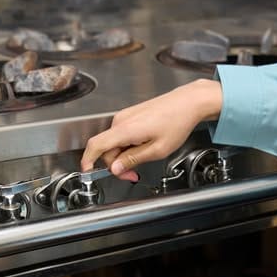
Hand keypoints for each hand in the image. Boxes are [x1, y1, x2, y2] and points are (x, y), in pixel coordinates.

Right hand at [80, 79, 222, 181]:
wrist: (188, 102)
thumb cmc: (177, 122)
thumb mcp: (157, 150)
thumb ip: (133, 159)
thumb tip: (116, 168)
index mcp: (125, 129)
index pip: (96, 145)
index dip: (88, 161)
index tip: (89, 172)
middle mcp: (120, 120)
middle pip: (107, 149)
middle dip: (117, 165)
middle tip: (134, 174)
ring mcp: (124, 117)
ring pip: (115, 143)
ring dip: (124, 156)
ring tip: (144, 158)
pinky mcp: (130, 116)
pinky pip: (122, 136)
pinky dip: (128, 146)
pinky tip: (144, 147)